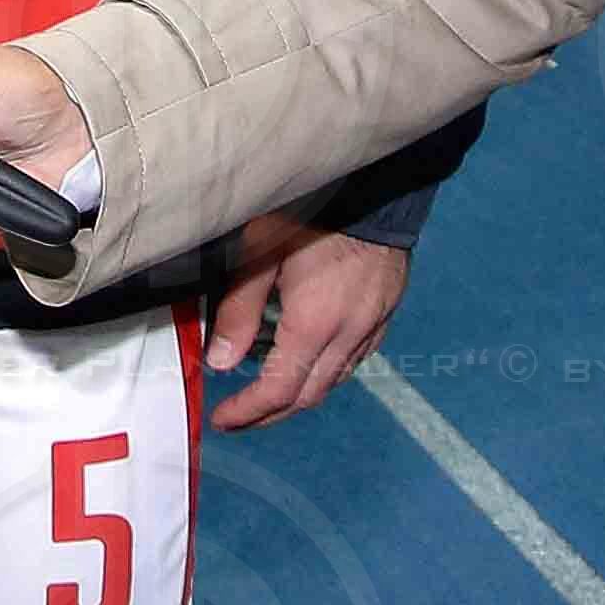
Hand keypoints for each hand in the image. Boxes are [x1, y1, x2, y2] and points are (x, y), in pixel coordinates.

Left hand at [205, 214, 409, 428]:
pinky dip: (326, 371)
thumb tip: (220, 361)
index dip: (248, 412)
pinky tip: (307, 361)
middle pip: (308, 395)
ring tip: (266, 392)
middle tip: (239, 417)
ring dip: (298, 394)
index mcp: (315, 322)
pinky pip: (354, 358)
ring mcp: (372, 324)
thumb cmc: (311, 209)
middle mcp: (349, 333)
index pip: (278, 390)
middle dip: (270, 414)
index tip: (223, 419)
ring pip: (334, 380)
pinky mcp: (384, 311)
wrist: (376, 185)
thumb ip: (239, 310)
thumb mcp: (260, 252)